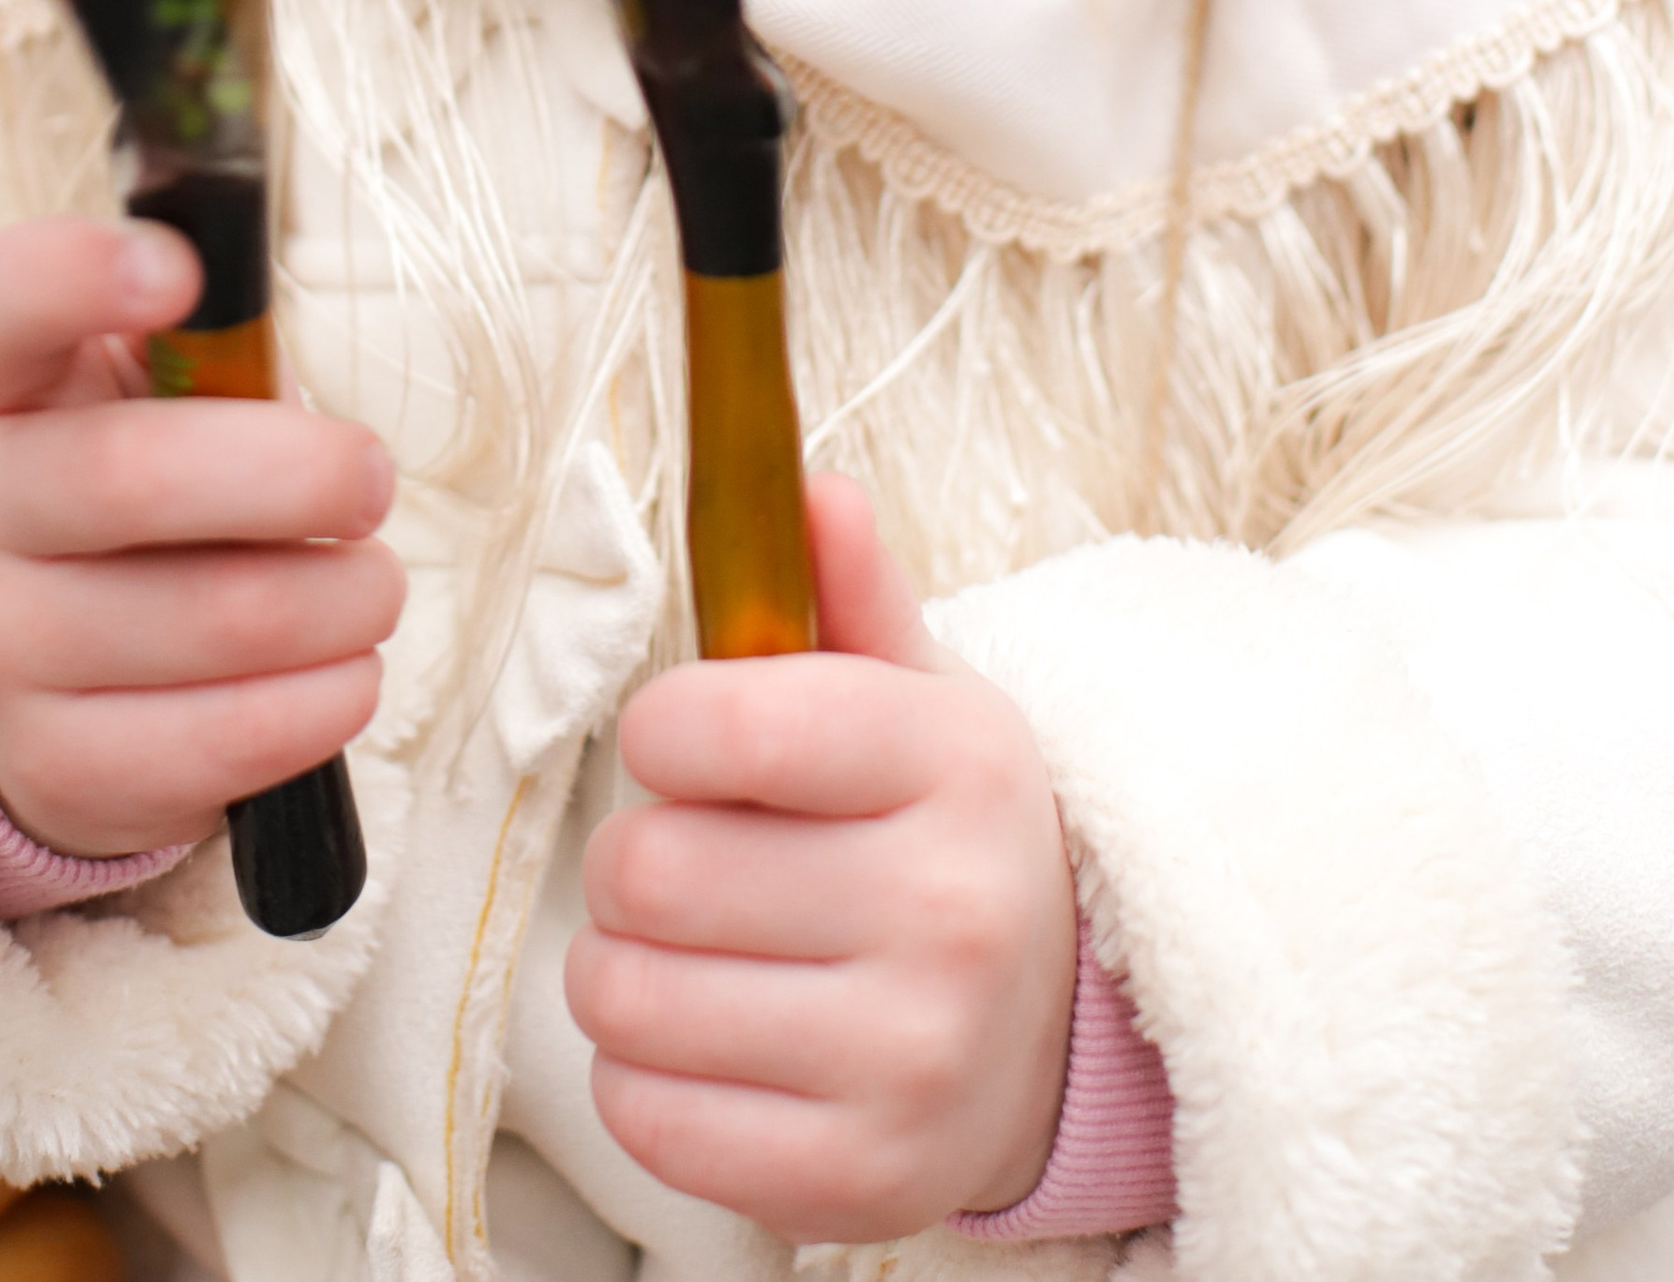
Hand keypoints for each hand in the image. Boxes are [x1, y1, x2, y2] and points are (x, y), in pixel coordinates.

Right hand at [0, 215, 403, 859]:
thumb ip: (212, 347)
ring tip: (369, 585)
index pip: (4, 302)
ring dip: (342, 597)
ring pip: (217, 618)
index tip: (183, 270)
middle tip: (371, 479)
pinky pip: (228, 739)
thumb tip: (268, 338)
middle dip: (299, 475)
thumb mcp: (155, 387)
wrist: (67, 662)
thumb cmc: (146, 472)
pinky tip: (346, 670)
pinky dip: (328, 698)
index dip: (82, 275)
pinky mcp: (52, 761)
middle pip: (132, 475)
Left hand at [565, 476, 1076, 1240]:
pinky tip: (708, 1040)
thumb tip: (812, 489)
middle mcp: (947, 917)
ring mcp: (906, 1062)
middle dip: (637, 855)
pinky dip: (641, 1074)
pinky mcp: (854, 1183)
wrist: (1051, 1034)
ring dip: (622, 966)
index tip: (685, 741)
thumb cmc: (944, 840)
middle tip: (693, 861)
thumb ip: (851, 596)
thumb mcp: (923, 701)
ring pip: (625, 993)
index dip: (665, 726)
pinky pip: (647, 1117)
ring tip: (691, 950)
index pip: (729, 723)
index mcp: (958, 768)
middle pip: (652, 867)